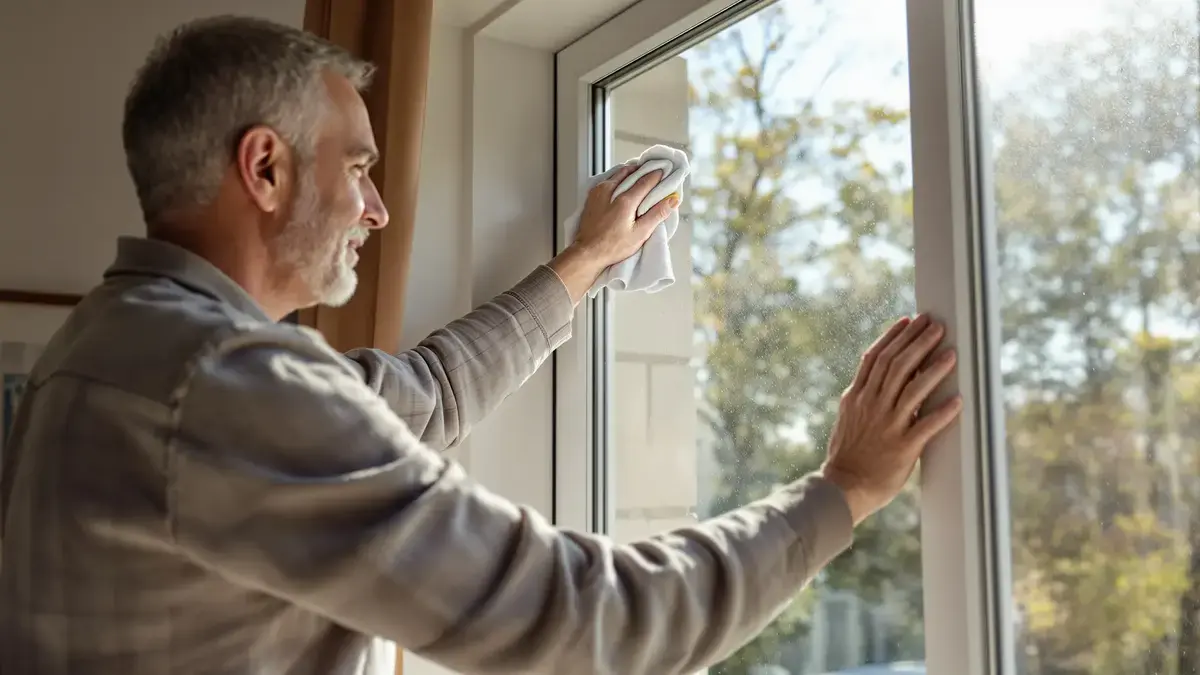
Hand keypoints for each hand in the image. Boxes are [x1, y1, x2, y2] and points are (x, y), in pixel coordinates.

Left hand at [549, 165, 679, 303]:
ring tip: (639, 170)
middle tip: (653, 167)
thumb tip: (672, 200)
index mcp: (625, 201)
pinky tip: (621, 179)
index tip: (664, 170)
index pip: (645, 181)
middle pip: (631, 173)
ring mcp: (599, 192)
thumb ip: (657, 214)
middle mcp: (611, 191)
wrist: (587, 252)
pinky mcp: (592, 196)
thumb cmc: (613, 246)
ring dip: (630, 170)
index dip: (656, 175)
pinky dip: (618, 176)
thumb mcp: (640, 234)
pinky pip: (608, 179)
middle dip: (644, 170)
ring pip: (618, 174)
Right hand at [820, 314, 962, 525]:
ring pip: (912, 390)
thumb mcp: (849, 415)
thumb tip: (877, 371)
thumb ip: (864, 393)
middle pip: (896, 365)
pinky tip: (958, 400)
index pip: (876, 357)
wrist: (843, 486)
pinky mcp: (902, 447)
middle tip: (936, 326)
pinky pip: (926, 426)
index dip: (894, 336)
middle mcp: (871, 406)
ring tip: (951, 353)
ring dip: (934, 369)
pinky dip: (943, 412)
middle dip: (918, 342)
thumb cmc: (848, 453)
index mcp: (857, 396)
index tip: (910, 320)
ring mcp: (887, 426)